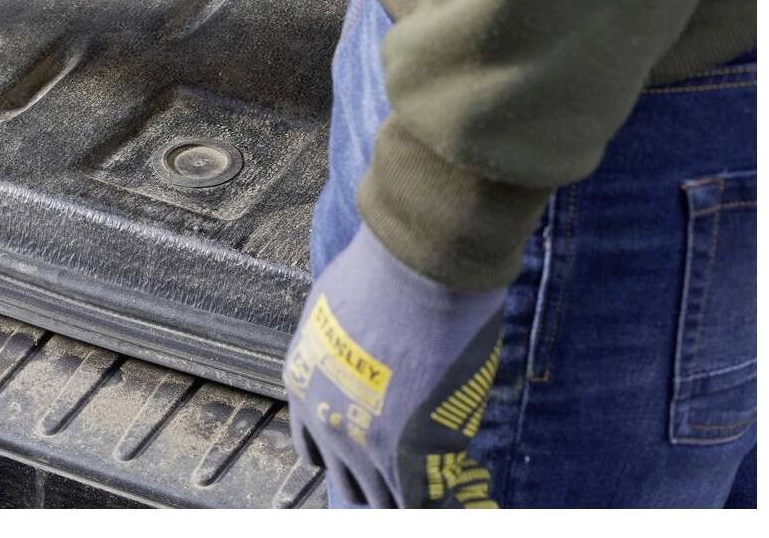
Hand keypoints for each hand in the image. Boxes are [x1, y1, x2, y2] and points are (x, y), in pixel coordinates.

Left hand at [283, 223, 506, 507]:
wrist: (417, 266)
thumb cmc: (388, 272)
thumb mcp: (341, 308)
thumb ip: (348, 349)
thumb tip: (374, 361)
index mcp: (303, 383)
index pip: (317, 449)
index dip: (354, 452)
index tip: (385, 444)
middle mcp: (323, 419)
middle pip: (352, 481)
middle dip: (386, 477)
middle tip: (423, 463)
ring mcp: (361, 439)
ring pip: (385, 498)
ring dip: (414, 489)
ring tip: (446, 470)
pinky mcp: (405, 451)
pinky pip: (422, 502)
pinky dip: (442, 498)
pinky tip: (465, 477)